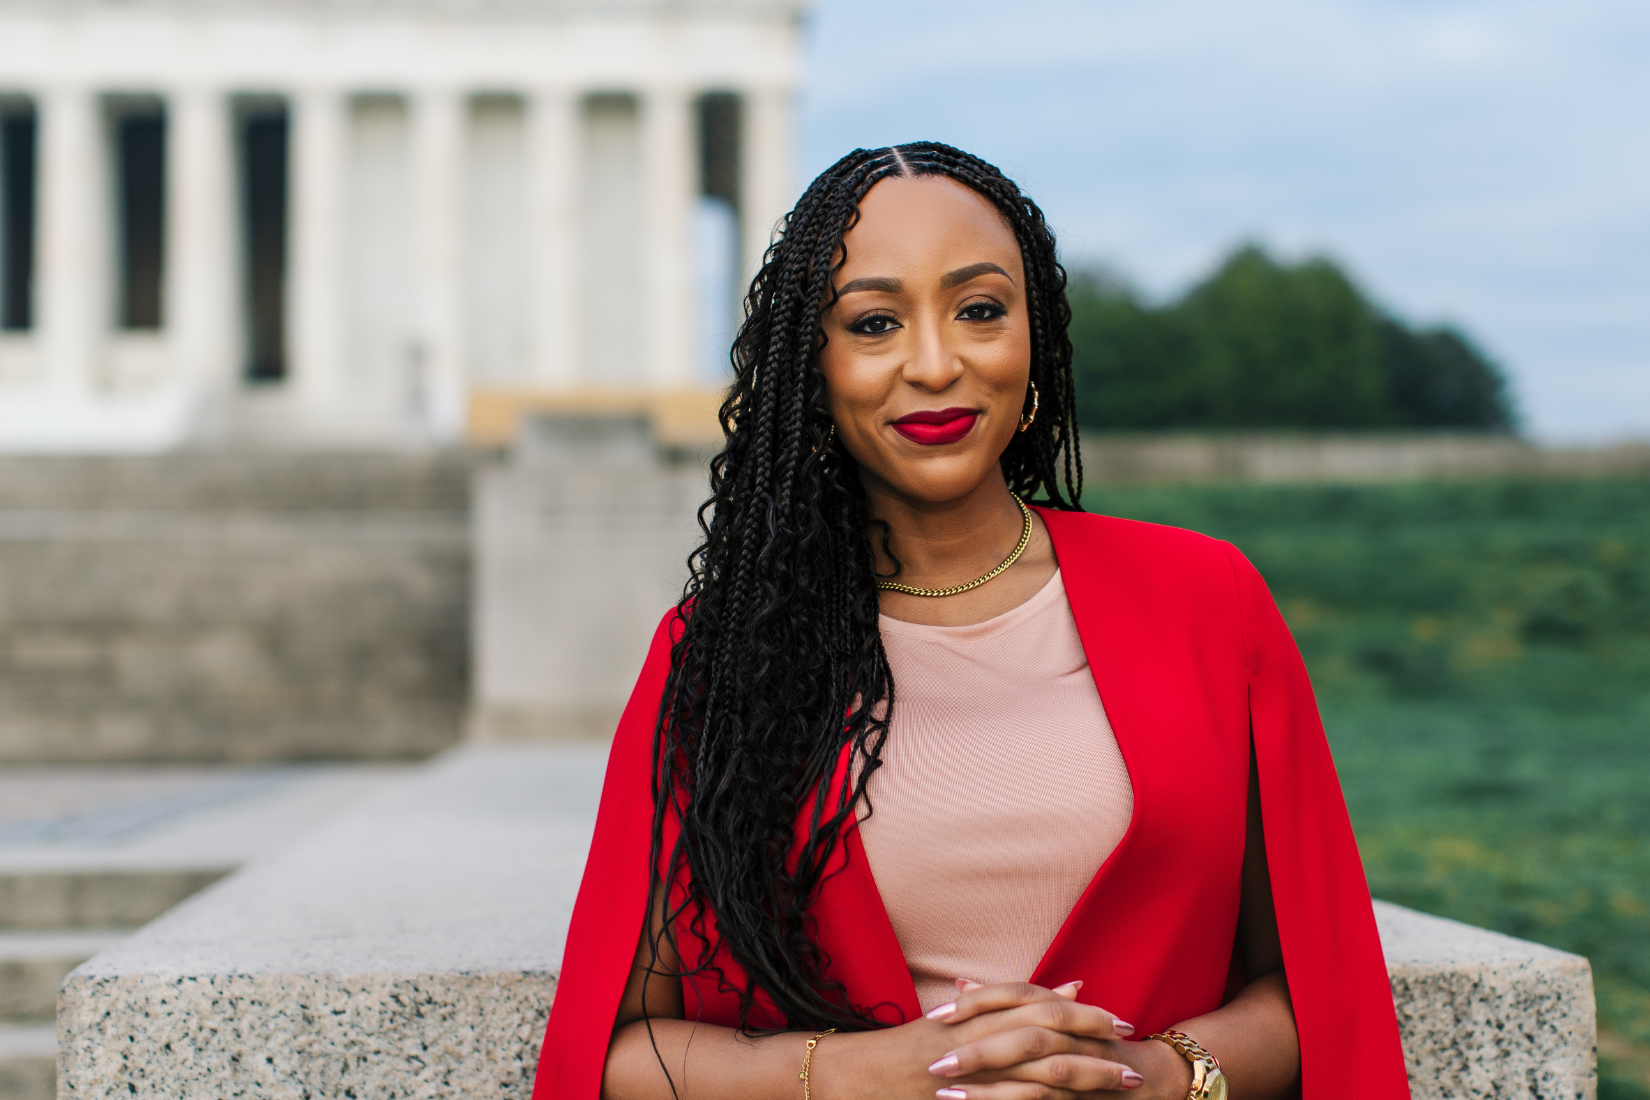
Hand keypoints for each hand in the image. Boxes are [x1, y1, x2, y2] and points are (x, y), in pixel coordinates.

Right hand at [815, 980, 1140, 1099]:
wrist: (850, 1078)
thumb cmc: (897, 1054)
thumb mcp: (942, 1025)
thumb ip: (986, 1007)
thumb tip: (1019, 987)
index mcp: (972, 1015)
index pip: (1038, 1004)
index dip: (1079, 1010)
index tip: (1114, 1017)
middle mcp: (976, 1034)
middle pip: (1049, 1029)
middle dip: (1094, 1035)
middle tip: (1132, 1042)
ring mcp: (973, 1067)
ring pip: (1044, 1065)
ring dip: (1088, 1072)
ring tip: (1124, 1081)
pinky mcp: (967, 1094)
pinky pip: (1018, 1099)